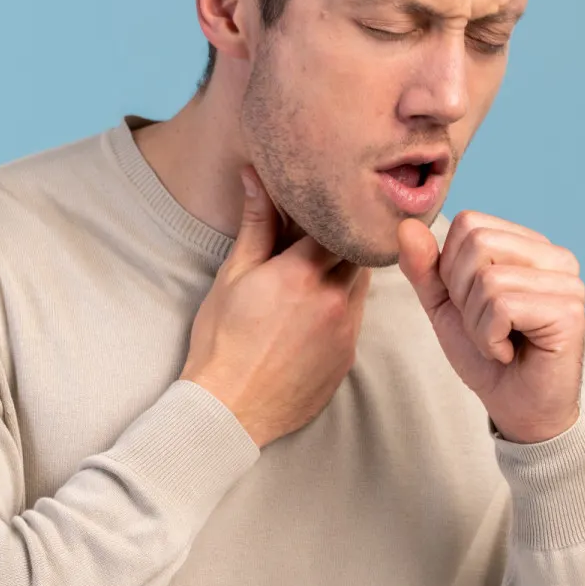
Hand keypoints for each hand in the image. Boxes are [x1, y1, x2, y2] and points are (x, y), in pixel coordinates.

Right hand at [180, 165, 373, 447]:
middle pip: (356, 251)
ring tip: (314, 272)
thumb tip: (256, 176)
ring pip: (361, 284)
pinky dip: (342, 305)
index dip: (328, 212)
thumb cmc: (222, 342)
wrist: (229, 409)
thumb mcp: (234, 275)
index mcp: (303, 273)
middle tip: (318, 234)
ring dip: (343, 272)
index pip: (336, 223)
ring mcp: (347, 330)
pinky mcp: (348, 357)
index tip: (317, 206)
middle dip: (341, 240)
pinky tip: (313, 311)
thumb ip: (256, 224)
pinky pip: (356, 317)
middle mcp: (335, 299)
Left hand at [397, 210, 584, 443]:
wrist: (517, 409)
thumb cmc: (487, 357)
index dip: (451, 270)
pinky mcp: (569, 311)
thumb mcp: (445, 306)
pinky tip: (508, 353)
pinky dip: (490, 338)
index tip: (473, 306)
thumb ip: (425, 267)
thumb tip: (406, 226)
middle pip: (478, 243)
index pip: (469, 224)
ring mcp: (568, 282)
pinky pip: (502, 306)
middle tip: (486, 327)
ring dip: (477, 324)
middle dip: (463, 295)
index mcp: (530, 246)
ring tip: (498, 343)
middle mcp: (556, 256)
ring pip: (488, 278)